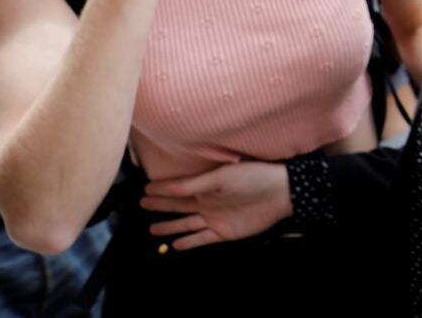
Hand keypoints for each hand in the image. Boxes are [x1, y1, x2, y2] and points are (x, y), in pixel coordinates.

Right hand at [140, 161, 292, 250]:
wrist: (280, 193)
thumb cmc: (252, 177)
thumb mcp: (221, 176)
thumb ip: (194, 184)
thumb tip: (167, 188)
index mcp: (206, 185)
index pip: (178, 188)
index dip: (161, 190)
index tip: (144, 189)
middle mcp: (208, 202)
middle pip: (178, 205)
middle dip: (160, 205)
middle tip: (141, 204)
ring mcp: (215, 218)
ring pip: (186, 224)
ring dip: (170, 227)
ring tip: (152, 230)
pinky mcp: (224, 232)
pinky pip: (202, 239)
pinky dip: (189, 242)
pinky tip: (175, 245)